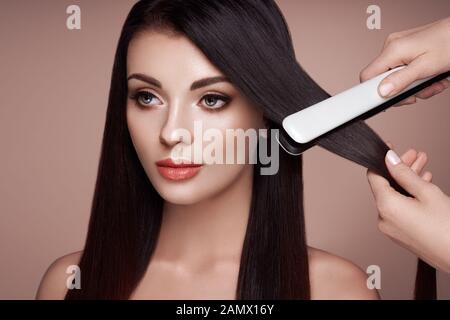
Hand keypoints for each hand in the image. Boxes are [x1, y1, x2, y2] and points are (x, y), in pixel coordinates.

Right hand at [360, 17, 449, 105]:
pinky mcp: (406, 50)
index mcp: (392, 50)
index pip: (367, 76)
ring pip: (395, 77)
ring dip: (414, 86)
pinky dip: (417, 78)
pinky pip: (404, 70)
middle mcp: (391, 47)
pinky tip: (431, 77)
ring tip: (432, 83)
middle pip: (383, 80)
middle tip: (420, 92)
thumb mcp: (426, 66)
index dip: (375, 92)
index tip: (389, 101)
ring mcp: (398, 47)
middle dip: (403, 91)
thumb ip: (402, 80)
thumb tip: (382, 92)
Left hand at [367, 142, 449, 273]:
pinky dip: (408, 196)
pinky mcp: (400, 234)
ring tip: (423, 166)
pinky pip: (399, 209)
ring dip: (407, 180)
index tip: (390, 148)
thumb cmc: (447, 228)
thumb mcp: (426, 192)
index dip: (381, 159)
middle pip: (386, 186)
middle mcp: (383, 218)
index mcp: (385, 206)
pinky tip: (422, 185)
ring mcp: (391, 228)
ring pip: (394, 197)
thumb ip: (404, 173)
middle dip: (400, 168)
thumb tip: (389, 159)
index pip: (374, 176)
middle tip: (415, 155)